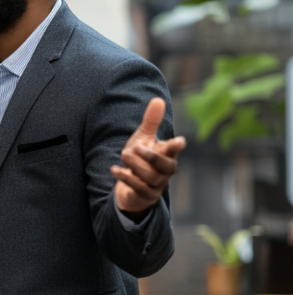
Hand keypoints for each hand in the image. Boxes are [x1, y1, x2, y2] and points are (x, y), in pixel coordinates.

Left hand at [110, 98, 185, 220]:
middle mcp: (165, 171)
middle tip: (136, 147)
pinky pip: (138, 189)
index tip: (178, 141)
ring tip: (123, 155)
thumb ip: (151, 121)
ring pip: (151, 178)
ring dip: (136, 166)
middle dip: (152, 157)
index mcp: (167, 155)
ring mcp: (157, 185)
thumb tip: (158, 100)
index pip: (175, 150)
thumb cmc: (140, 158)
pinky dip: (126, 178)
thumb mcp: (143, 139)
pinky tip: (115, 170)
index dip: (176, 146)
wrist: (131, 186)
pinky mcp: (146, 195)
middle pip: (167, 166)